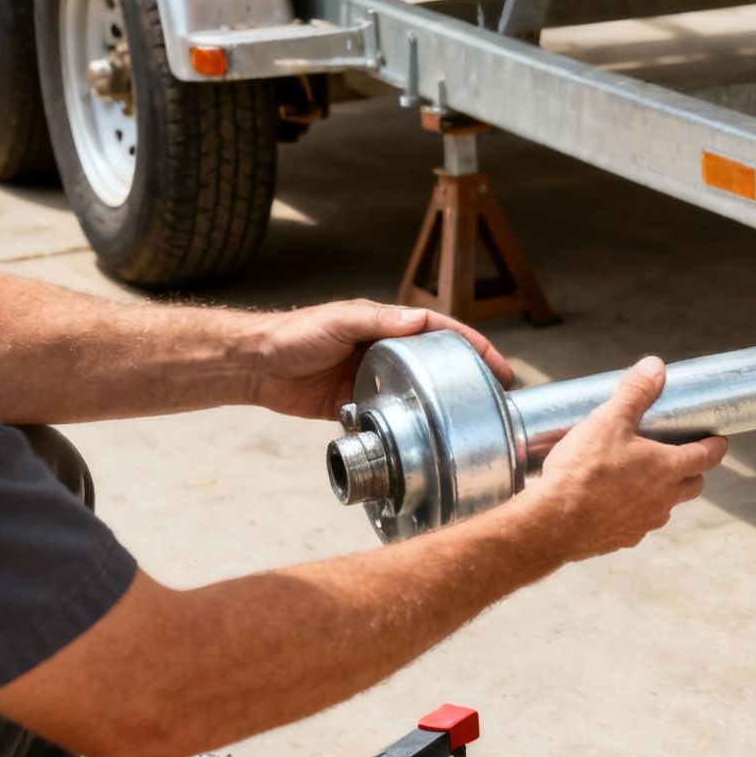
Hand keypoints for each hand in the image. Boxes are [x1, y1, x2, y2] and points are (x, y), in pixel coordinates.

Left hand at [250, 301, 513, 420]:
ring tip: (473, 419)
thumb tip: (421, 320)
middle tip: (498, 395)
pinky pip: (392, 415)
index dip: (473, 345)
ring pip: (419, 391)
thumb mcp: (341, 320)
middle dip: (469, 375)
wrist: (257, 365)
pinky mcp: (359, 404)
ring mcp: (375, 379)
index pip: (441, 332)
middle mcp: (387, 352)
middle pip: (438, 363)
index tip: (498, 363)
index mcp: (388, 327)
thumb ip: (379, 320)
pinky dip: (409, 424)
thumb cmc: (296, 335)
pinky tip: (426, 436)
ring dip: (444, 402)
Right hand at [514, 358, 727, 561]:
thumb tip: (655, 367)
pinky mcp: (622, 539)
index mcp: (667, 469)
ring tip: (640, 475)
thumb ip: (635, 392)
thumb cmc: (583, 471)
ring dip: (662, 492)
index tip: (719, 440)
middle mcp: (663, 500)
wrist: (551, 524)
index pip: (707, 457)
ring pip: (666, 506)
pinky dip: (633, 511)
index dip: (716, 446)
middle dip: (693, 470)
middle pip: (694, 485)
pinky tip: (612, 500)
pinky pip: (638, 523)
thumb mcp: (609, 420)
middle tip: (680, 455)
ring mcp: (644, 523)